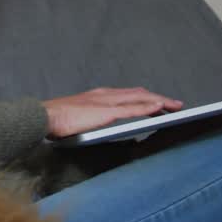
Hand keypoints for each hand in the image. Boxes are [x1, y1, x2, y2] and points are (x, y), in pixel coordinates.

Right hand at [42, 87, 182, 138]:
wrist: (45, 117)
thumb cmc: (58, 121)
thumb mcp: (81, 119)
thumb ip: (94, 120)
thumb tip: (101, 128)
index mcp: (100, 96)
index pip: (130, 94)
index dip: (147, 98)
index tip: (160, 103)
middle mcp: (106, 95)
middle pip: (140, 93)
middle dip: (159, 99)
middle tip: (176, 105)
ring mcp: (107, 102)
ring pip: (141, 98)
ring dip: (160, 101)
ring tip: (175, 106)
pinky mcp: (107, 111)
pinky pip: (133, 108)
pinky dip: (148, 108)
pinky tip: (160, 109)